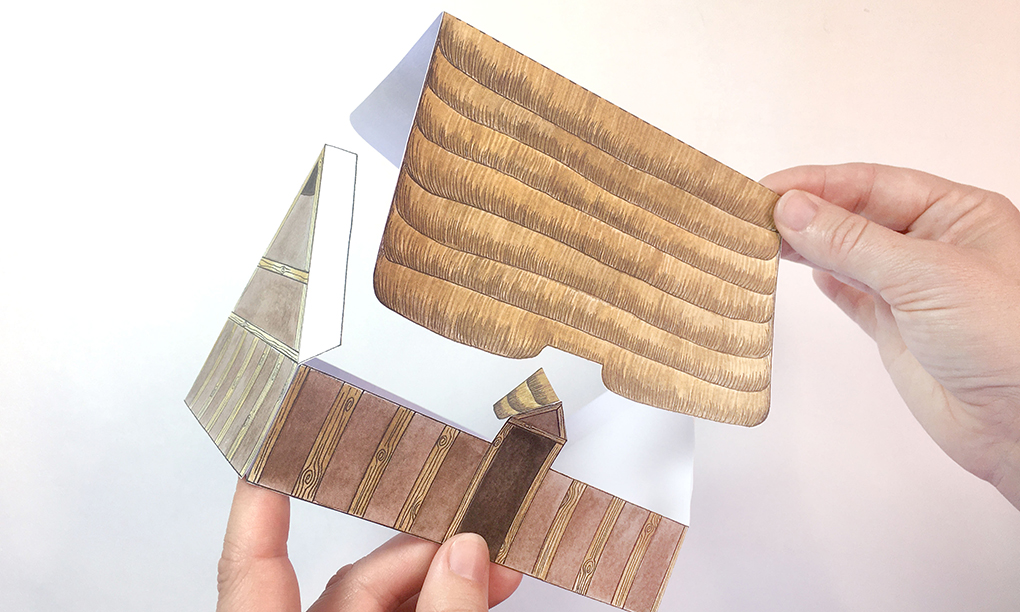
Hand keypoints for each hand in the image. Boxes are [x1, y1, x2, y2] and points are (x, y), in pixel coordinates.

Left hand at [216, 479, 522, 611]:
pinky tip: (476, 592)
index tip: (272, 448)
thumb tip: (466, 557)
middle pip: (350, 584)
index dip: (260, 504)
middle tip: (477, 540)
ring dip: (441, 581)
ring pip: (380, 603)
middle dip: (419, 556)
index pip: (253, 565)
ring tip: (493, 568)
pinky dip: (436, 606)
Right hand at [761, 163, 1019, 508]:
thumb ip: (853, 241)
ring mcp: (913, 288)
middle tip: (752, 214)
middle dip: (806, 212)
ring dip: (807, 245)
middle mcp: (934, 245)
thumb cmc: (1007, 340)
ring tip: (760, 239)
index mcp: (957, 214)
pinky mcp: (896, 328)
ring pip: (847, 253)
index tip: (768, 190)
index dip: (817, 183)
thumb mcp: (926, 276)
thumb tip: (792, 209)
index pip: (873, 184)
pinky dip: (824, 280)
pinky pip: (851, 294)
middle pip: (855, 215)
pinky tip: (801, 268)